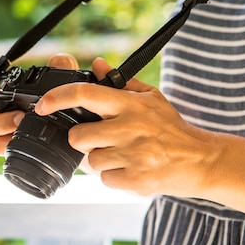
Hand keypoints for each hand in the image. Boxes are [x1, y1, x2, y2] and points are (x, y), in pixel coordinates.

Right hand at [0, 54, 79, 155]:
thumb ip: (62, 67)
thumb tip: (59, 61)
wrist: (82, 130)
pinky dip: (22, 148)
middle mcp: (0, 119)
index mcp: (2, 97)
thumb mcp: (66, 80)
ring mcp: (10, 139)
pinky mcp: (21, 152)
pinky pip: (13, 156)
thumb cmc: (65, 100)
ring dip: (10, 138)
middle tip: (19, 117)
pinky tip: (38, 143)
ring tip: (29, 128)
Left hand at [34, 58, 220, 196]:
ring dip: (100, 160)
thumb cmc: (172, 129)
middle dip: (83, 140)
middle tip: (102, 139)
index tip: (43, 105)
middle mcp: (131, 128)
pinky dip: (113, 177)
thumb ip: (120, 82)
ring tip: (122, 155)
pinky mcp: (136, 179)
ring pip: (90, 161)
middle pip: (78, 136)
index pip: (85, 93)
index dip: (57, 98)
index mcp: (131, 105)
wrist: (201, 161)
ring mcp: (134, 155)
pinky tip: (130, 169)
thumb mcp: (151, 98)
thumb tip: (95, 64)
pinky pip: (105, 180)